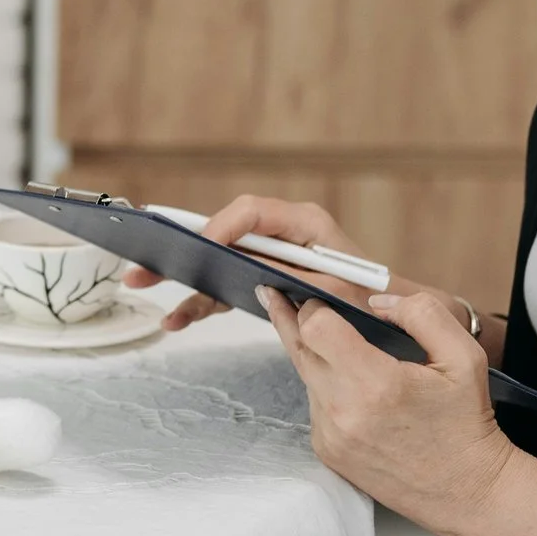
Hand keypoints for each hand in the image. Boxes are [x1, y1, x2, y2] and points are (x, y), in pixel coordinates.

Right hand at [121, 196, 375, 331]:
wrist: (397, 323)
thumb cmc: (374, 301)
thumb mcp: (339, 292)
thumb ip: (297, 283)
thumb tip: (255, 279)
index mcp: (302, 224)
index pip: (250, 212)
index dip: (220, 227)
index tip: (198, 251)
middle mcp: (279, 235)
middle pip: (220, 234)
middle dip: (179, 249)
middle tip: (142, 263)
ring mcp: (267, 259)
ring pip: (214, 262)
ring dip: (179, 278)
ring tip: (140, 288)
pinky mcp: (262, 282)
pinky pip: (224, 287)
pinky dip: (199, 302)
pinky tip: (174, 320)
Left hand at [258, 284, 516, 534]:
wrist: (469, 492)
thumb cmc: (467, 424)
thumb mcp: (464, 357)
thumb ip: (421, 314)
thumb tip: (376, 302)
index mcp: (376, 383)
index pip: (315, 328)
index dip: (313, 305)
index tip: (316, 295)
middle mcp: (344, 411)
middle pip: (298, 348)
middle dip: (294, 320)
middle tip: (280, 294)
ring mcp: (331, 435)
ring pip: (306, 376)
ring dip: (317, 358)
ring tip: (334, 343)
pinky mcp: (328, 452)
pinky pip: (315, 406)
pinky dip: (327, 390)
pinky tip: (353, 388)